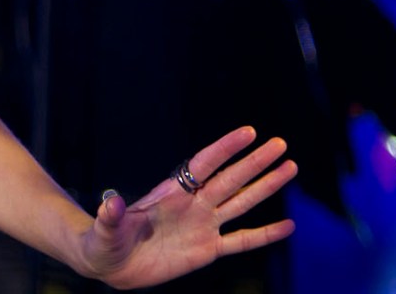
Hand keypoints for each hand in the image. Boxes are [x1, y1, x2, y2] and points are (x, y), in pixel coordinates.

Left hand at [81, 126, 297, 290]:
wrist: (112, 264)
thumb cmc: (105, 241)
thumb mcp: (106, 229)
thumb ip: (111, 216)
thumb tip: (111, 201)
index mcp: (171, 194)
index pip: (203, 165)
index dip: (225, 149)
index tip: (249, 132)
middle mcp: (192, 205)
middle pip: (230, 178)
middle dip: (255, 161)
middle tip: (280, 143)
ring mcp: (202, 226)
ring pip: (241, 203)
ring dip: (266, 187)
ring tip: (290, 167)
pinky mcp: (207, 250)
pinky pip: (242, 242)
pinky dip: (265, 235)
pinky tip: (288, 226)